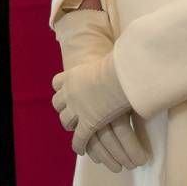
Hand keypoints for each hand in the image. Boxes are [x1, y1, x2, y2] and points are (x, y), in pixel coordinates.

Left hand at [53, 10, 147, 169]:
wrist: (116, 78)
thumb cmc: (116, 64)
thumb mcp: (108, 55)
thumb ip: (112, 52)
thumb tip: (130, 37)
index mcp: (72, 75)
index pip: (57, 82)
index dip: (59, 88)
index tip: (62, 91)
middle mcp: (69, 93)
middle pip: (57, 103)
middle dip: (61, 109)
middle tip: (67, 113)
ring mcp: (76, 109)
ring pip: (65, 121)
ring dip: (69, 126)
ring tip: (75, 130)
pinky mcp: (86, 124)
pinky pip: (79, 138)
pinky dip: (79, 144)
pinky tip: (82, 149)